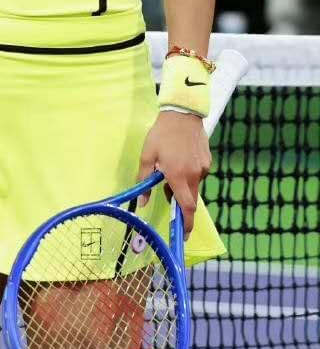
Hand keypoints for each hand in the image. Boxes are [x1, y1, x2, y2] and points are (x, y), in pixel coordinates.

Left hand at [136, 111, 210, 237]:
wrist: (182, 114)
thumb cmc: (161, 135)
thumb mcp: (147, 157)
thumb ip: (144, 181)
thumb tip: (141, 203)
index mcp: (177, 175)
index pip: (186, 206)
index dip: (186, 223)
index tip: (183, 234)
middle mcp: (193, 175)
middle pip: (191, 200)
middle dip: (181, 204)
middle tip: (166, 193)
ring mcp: (203, 168)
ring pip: (194, 187)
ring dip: (182, 186)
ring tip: (169, 169)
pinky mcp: (207, 161)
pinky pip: (198, 175)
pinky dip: (189, 175)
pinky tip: (180, 160)